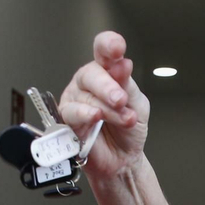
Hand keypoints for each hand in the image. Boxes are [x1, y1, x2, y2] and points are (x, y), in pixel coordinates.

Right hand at [58, 31, 147, 178]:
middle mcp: (89, 83)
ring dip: (107, 109)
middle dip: (108, 86)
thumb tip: (122, 64)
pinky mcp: (67, 118)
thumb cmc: (128, 130)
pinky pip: (72, 112)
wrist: (123, 160)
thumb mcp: (137, 105)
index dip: (108, 45)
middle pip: (91, 73)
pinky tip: (96, 117)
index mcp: (107, 73)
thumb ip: (128, 85)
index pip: (103, 50)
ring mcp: (76, 99)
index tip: (117, 49)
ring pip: (85, 95)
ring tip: (124, 119)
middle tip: (121, 99)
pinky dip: (86, 114)